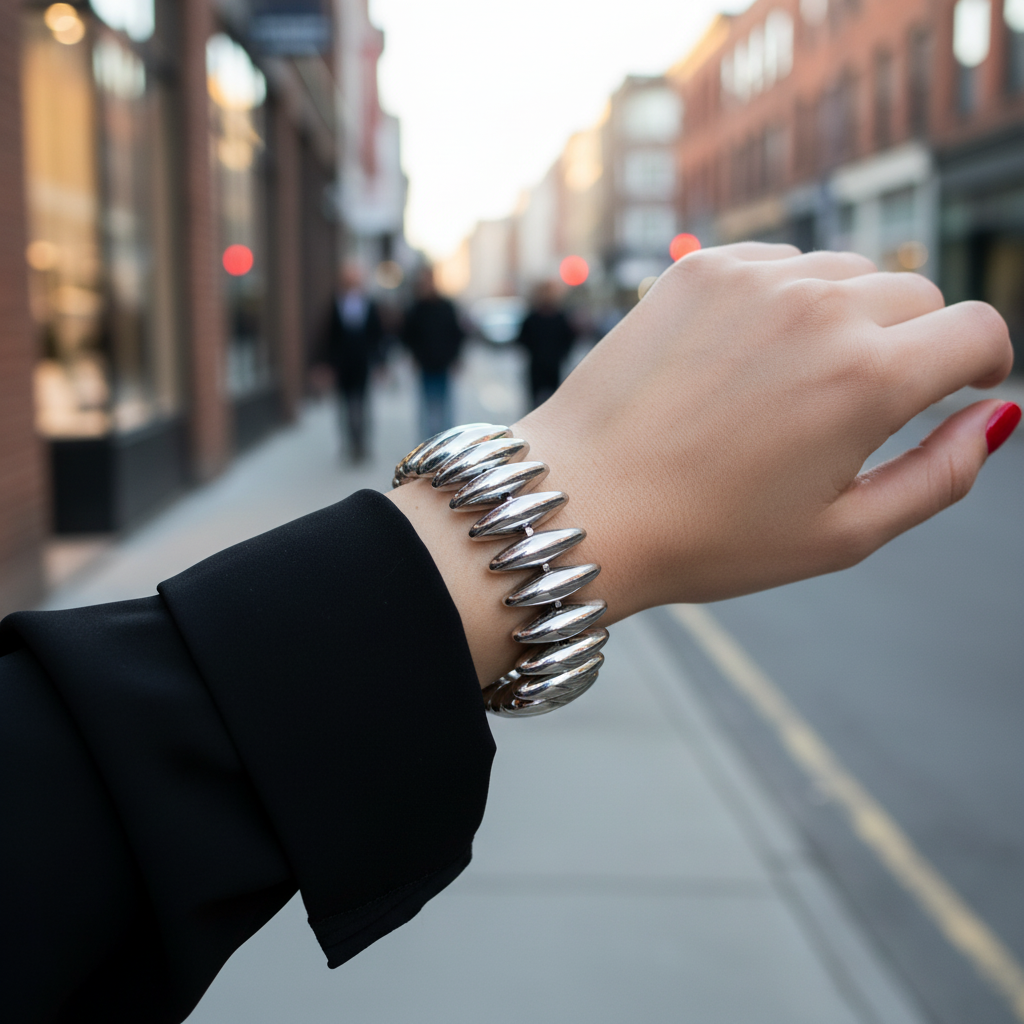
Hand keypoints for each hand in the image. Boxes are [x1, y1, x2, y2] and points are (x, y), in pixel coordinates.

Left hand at [390, 244, 1014, 684]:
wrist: (581, 503)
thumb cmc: (707, 536)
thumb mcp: (841, 535)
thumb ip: (940, 476)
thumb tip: (998, 418)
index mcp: (867, 378)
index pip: (978, 329)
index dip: (982, 362)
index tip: (962, 384)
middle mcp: (819, 308)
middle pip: (915, 295)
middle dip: (911, 344)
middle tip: (860, 403)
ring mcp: (754, 279)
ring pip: (846, 273)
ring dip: (845, 317)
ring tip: (792, 386)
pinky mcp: (699, 269)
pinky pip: (778, 265)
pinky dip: (783, 300)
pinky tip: (744, 357)